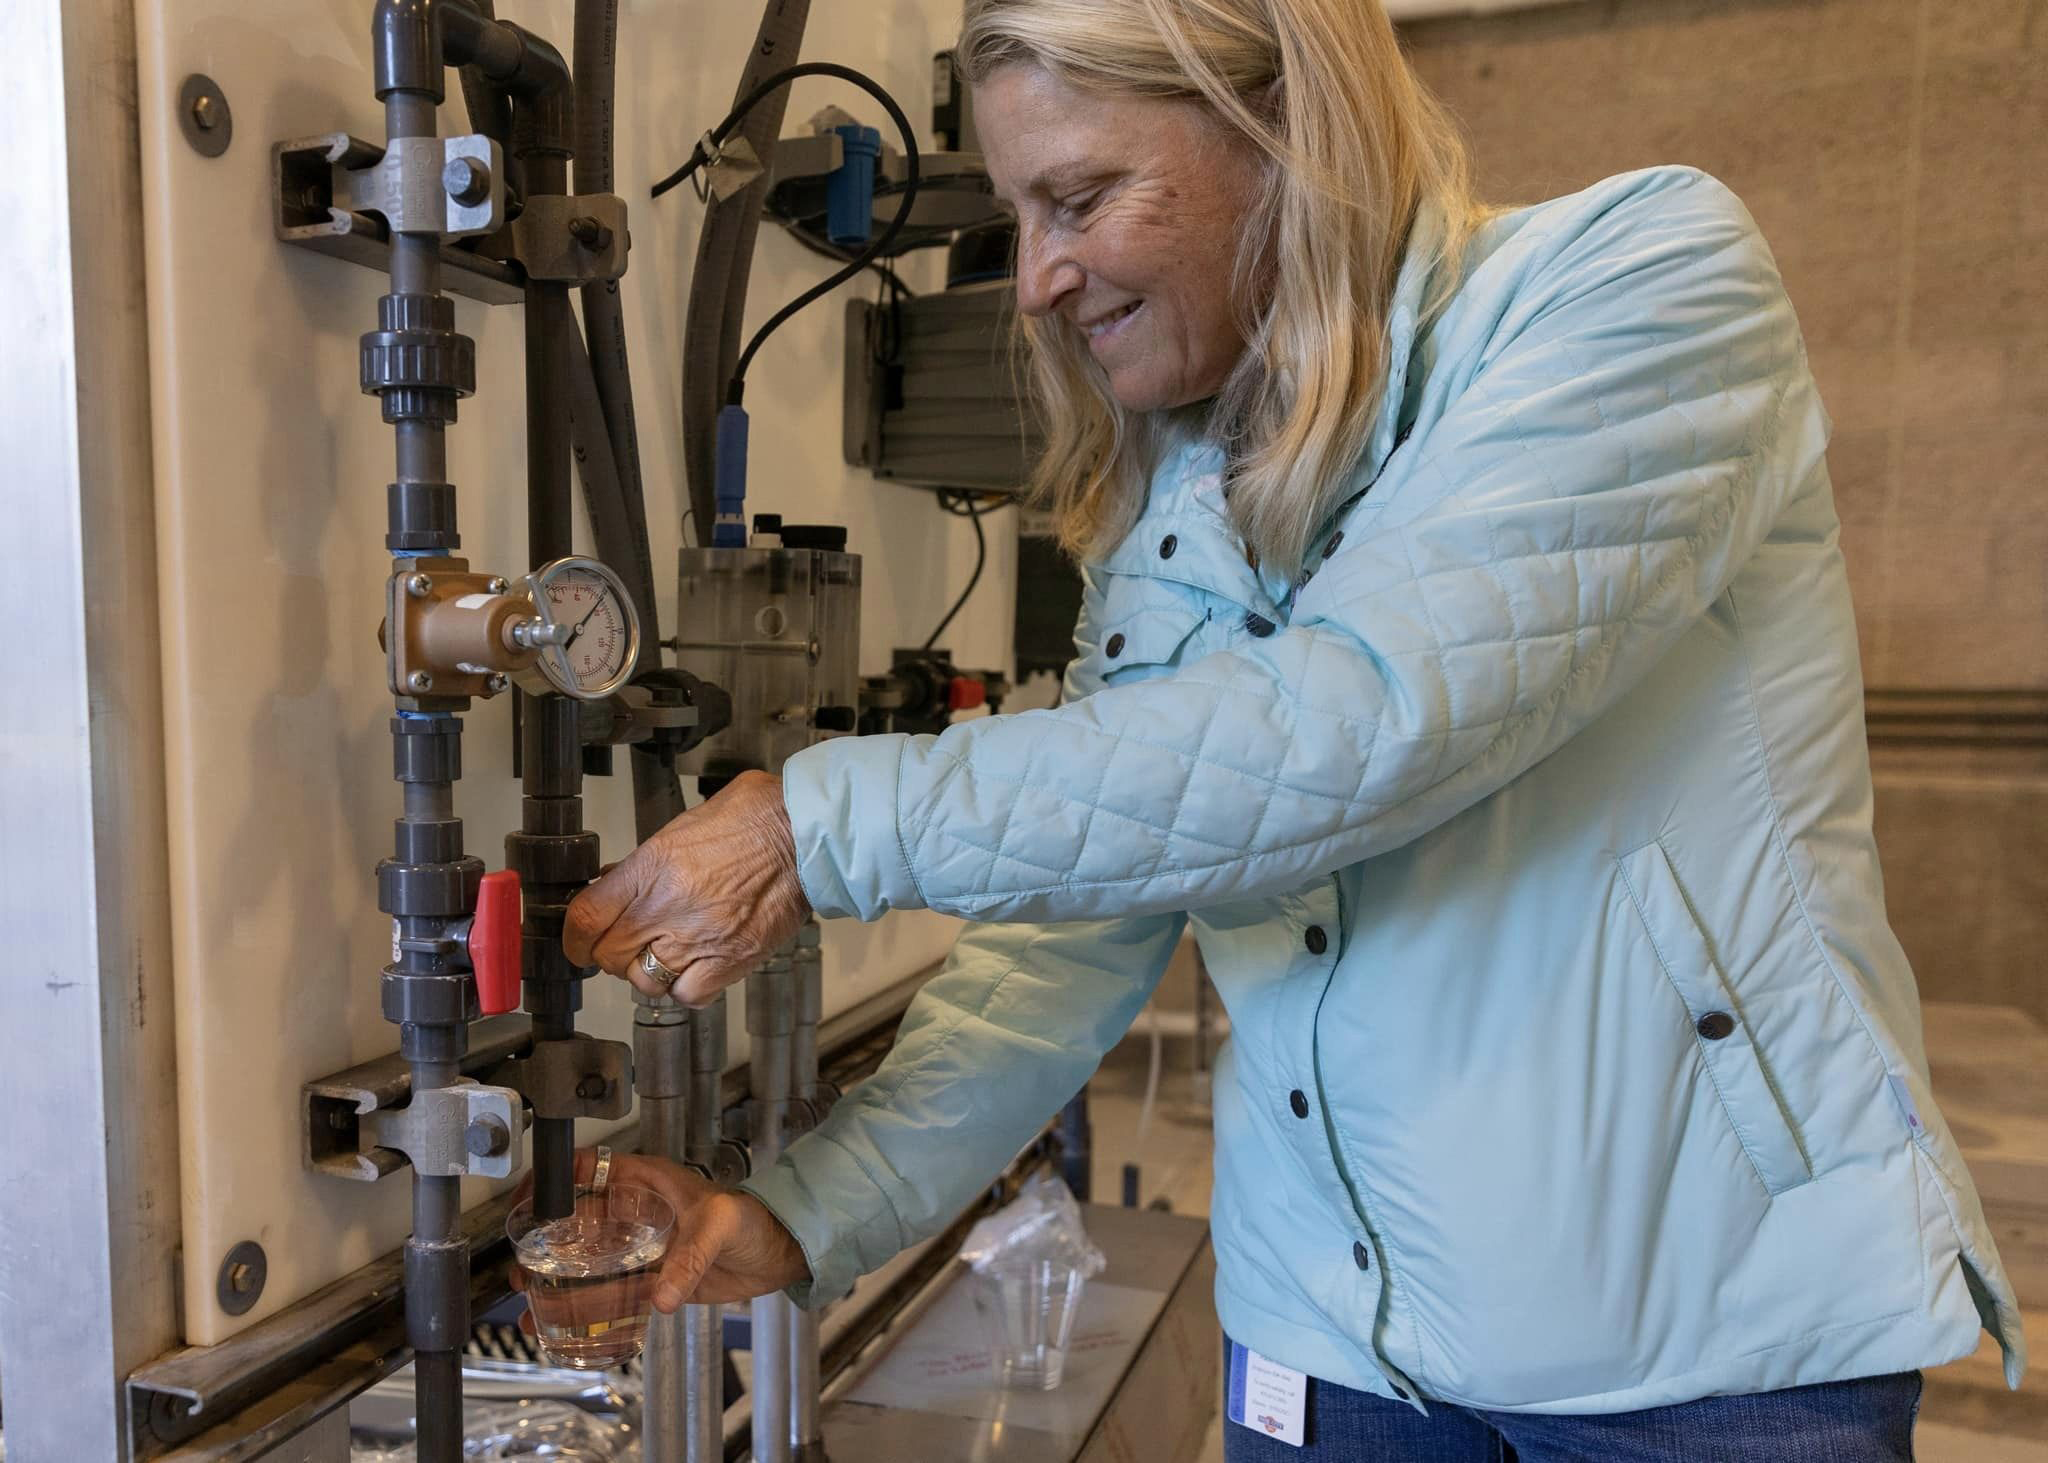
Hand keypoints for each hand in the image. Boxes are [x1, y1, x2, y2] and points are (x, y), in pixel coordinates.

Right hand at [509, 1149, 808, 1315]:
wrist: (779, 1252)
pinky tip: (561, 1326)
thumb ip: (691, 1260)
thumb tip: (661, 1296)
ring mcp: (640, 1246)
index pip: (589, 1169)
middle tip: (522, 1271)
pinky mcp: (650, 1278)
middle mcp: (635, 1212)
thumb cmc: (753, 1221)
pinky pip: (609, 1294)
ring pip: (586, 1262)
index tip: (527, 1204)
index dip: (553, 1181)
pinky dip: (584, 1309)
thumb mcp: (719, 1227)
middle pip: (576, 1222)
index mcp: (646, 1182)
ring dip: (555, 1282)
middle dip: (542, 1244)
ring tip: (529, 1306)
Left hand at [562, 770, 809, 1004]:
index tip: (578, 941)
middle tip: (625, 943)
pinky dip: (684, 988)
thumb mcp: (682, 826)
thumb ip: (644, 862)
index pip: (586, 918)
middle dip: (611, 952)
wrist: (805, 833)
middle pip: (610, 954)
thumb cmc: (753, 818)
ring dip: (646, 971)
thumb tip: (616, 882)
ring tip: (663, 954)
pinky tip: (693, 968)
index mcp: (651, 867)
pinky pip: (688, 994)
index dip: (574, 937)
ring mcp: (699, 938)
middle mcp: (668, 907)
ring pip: (644, 980)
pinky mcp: (731, 960)